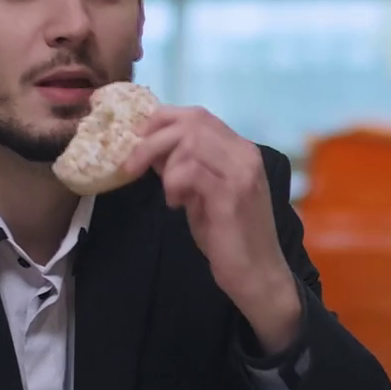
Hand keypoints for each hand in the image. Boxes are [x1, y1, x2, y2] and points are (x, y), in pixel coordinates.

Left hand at [124, 106, 302, 351]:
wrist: (257, 274)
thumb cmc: (229, 238)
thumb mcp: (204, 194)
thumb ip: (187, 168)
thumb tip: (152, 149)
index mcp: (241, 150)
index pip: (197, 115)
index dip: (162, 121)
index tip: (138, 142)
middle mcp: (245, 154)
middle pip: (191, 122)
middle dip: (153, 140)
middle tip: (133, 166)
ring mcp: (241, 172)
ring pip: (189, 142)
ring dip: (165, 165)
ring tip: (169, 194)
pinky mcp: (232, 195)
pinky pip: (190, 171)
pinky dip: (174, 184)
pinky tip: (176, 205)